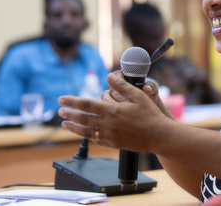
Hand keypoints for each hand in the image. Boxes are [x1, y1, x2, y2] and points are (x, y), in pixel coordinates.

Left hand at [58, 72, 174, 151]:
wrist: (159, 136)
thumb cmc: (150, 115)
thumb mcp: (138, 96)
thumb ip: (122, 86)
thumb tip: (109, 76)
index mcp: (112, 110)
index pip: (86, 104)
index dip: (72, 101)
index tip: (61, 99)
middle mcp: (108, 124)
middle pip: (83, 118)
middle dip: (69, 114)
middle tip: (60, 111)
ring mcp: (110, 135)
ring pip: (86, 131)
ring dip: (73, 127)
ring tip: (65, 124)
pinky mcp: (114, 144)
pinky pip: (96, 139)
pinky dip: (87, 136)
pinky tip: (83, 134)